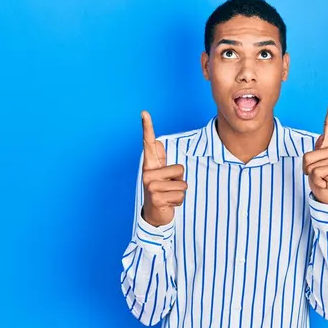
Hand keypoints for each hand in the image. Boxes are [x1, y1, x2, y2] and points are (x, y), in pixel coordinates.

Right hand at [141, 111, 186, 226]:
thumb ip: (160, 159)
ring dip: (180, 193)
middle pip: (180, 169)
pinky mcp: (156, 198)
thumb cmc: (161, 192)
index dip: (147, 127)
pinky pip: (180, 196)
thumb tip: (157, 141)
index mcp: (150, 166)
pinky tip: (169, 204)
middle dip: (180, 181)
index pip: (148, 144)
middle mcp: (148, 173)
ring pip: (182, 184)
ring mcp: (150, 186)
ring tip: (169, 196)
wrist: (154, 215)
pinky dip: (178, 202)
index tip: (144, 112)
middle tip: (168, 188)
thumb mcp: (161, 175)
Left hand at [303, 95, 327, 204]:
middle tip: (316, 174)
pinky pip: (316, 172)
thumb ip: (313, 153)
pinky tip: (325, 181)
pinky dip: (316, 180)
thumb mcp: (311, 165)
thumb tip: (320, 141)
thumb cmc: (319, 179)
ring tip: (321, 178)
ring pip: (311, 164)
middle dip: (307, 167)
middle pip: (308, 155)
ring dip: (311, 174)